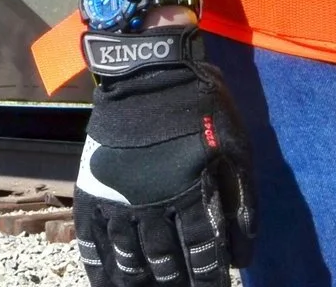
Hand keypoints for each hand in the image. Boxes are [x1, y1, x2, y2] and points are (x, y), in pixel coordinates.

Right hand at [73, 23, 255, 285]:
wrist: (148, 69)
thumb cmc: (198, 106)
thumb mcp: (235, 146)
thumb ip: (242, 200)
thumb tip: (243, 254)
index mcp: (190, 191)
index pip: (202, 251)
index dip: (208, 278)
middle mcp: (152, 203)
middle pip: (165, 262)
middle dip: (177, 285)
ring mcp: (117, 198)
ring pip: (129, 259)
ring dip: (141, 283)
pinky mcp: (92, 191)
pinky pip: (91, 242)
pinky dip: (99, 269)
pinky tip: (107, 285)